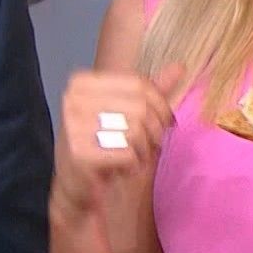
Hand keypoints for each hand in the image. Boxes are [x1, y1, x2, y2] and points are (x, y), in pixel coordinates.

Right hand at [53, 65, 183, 217]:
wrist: (74, 185)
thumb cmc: (101, 145)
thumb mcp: (123, 113)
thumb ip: (149, 91)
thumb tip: (179, 67)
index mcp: (82, 82)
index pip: (138, 83)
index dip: (160, 105)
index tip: (163, 123)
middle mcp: (73, 99)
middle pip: (140, 107)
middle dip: (155, 131)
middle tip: (151, 146)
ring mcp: (72, 126)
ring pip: (135, 130)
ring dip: (144, 150)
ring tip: (135, 158)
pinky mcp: (78, 153)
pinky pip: (126, 153)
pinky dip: (133, 164)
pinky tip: (123, 169)